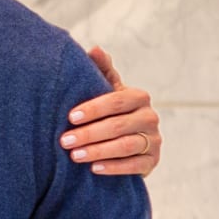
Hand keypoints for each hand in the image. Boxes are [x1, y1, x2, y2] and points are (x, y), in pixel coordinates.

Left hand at [59, 47, 162, 176]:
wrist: (130, 143)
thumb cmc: (113, 113)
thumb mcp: (108, 91)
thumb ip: (102, 71)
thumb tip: (94, 49)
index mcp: (139, 97)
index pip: (116, 101)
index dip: (93, 109)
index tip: (70, 117)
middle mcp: (150, 117)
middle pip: (118, 125)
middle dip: (89, 134)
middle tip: (65, 141)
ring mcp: (154, 140)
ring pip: (125, 146)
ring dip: (98, 151)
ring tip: (74, 156)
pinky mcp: (153, 160)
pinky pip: (134, 166)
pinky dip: (113, 168)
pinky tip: (93, 169)